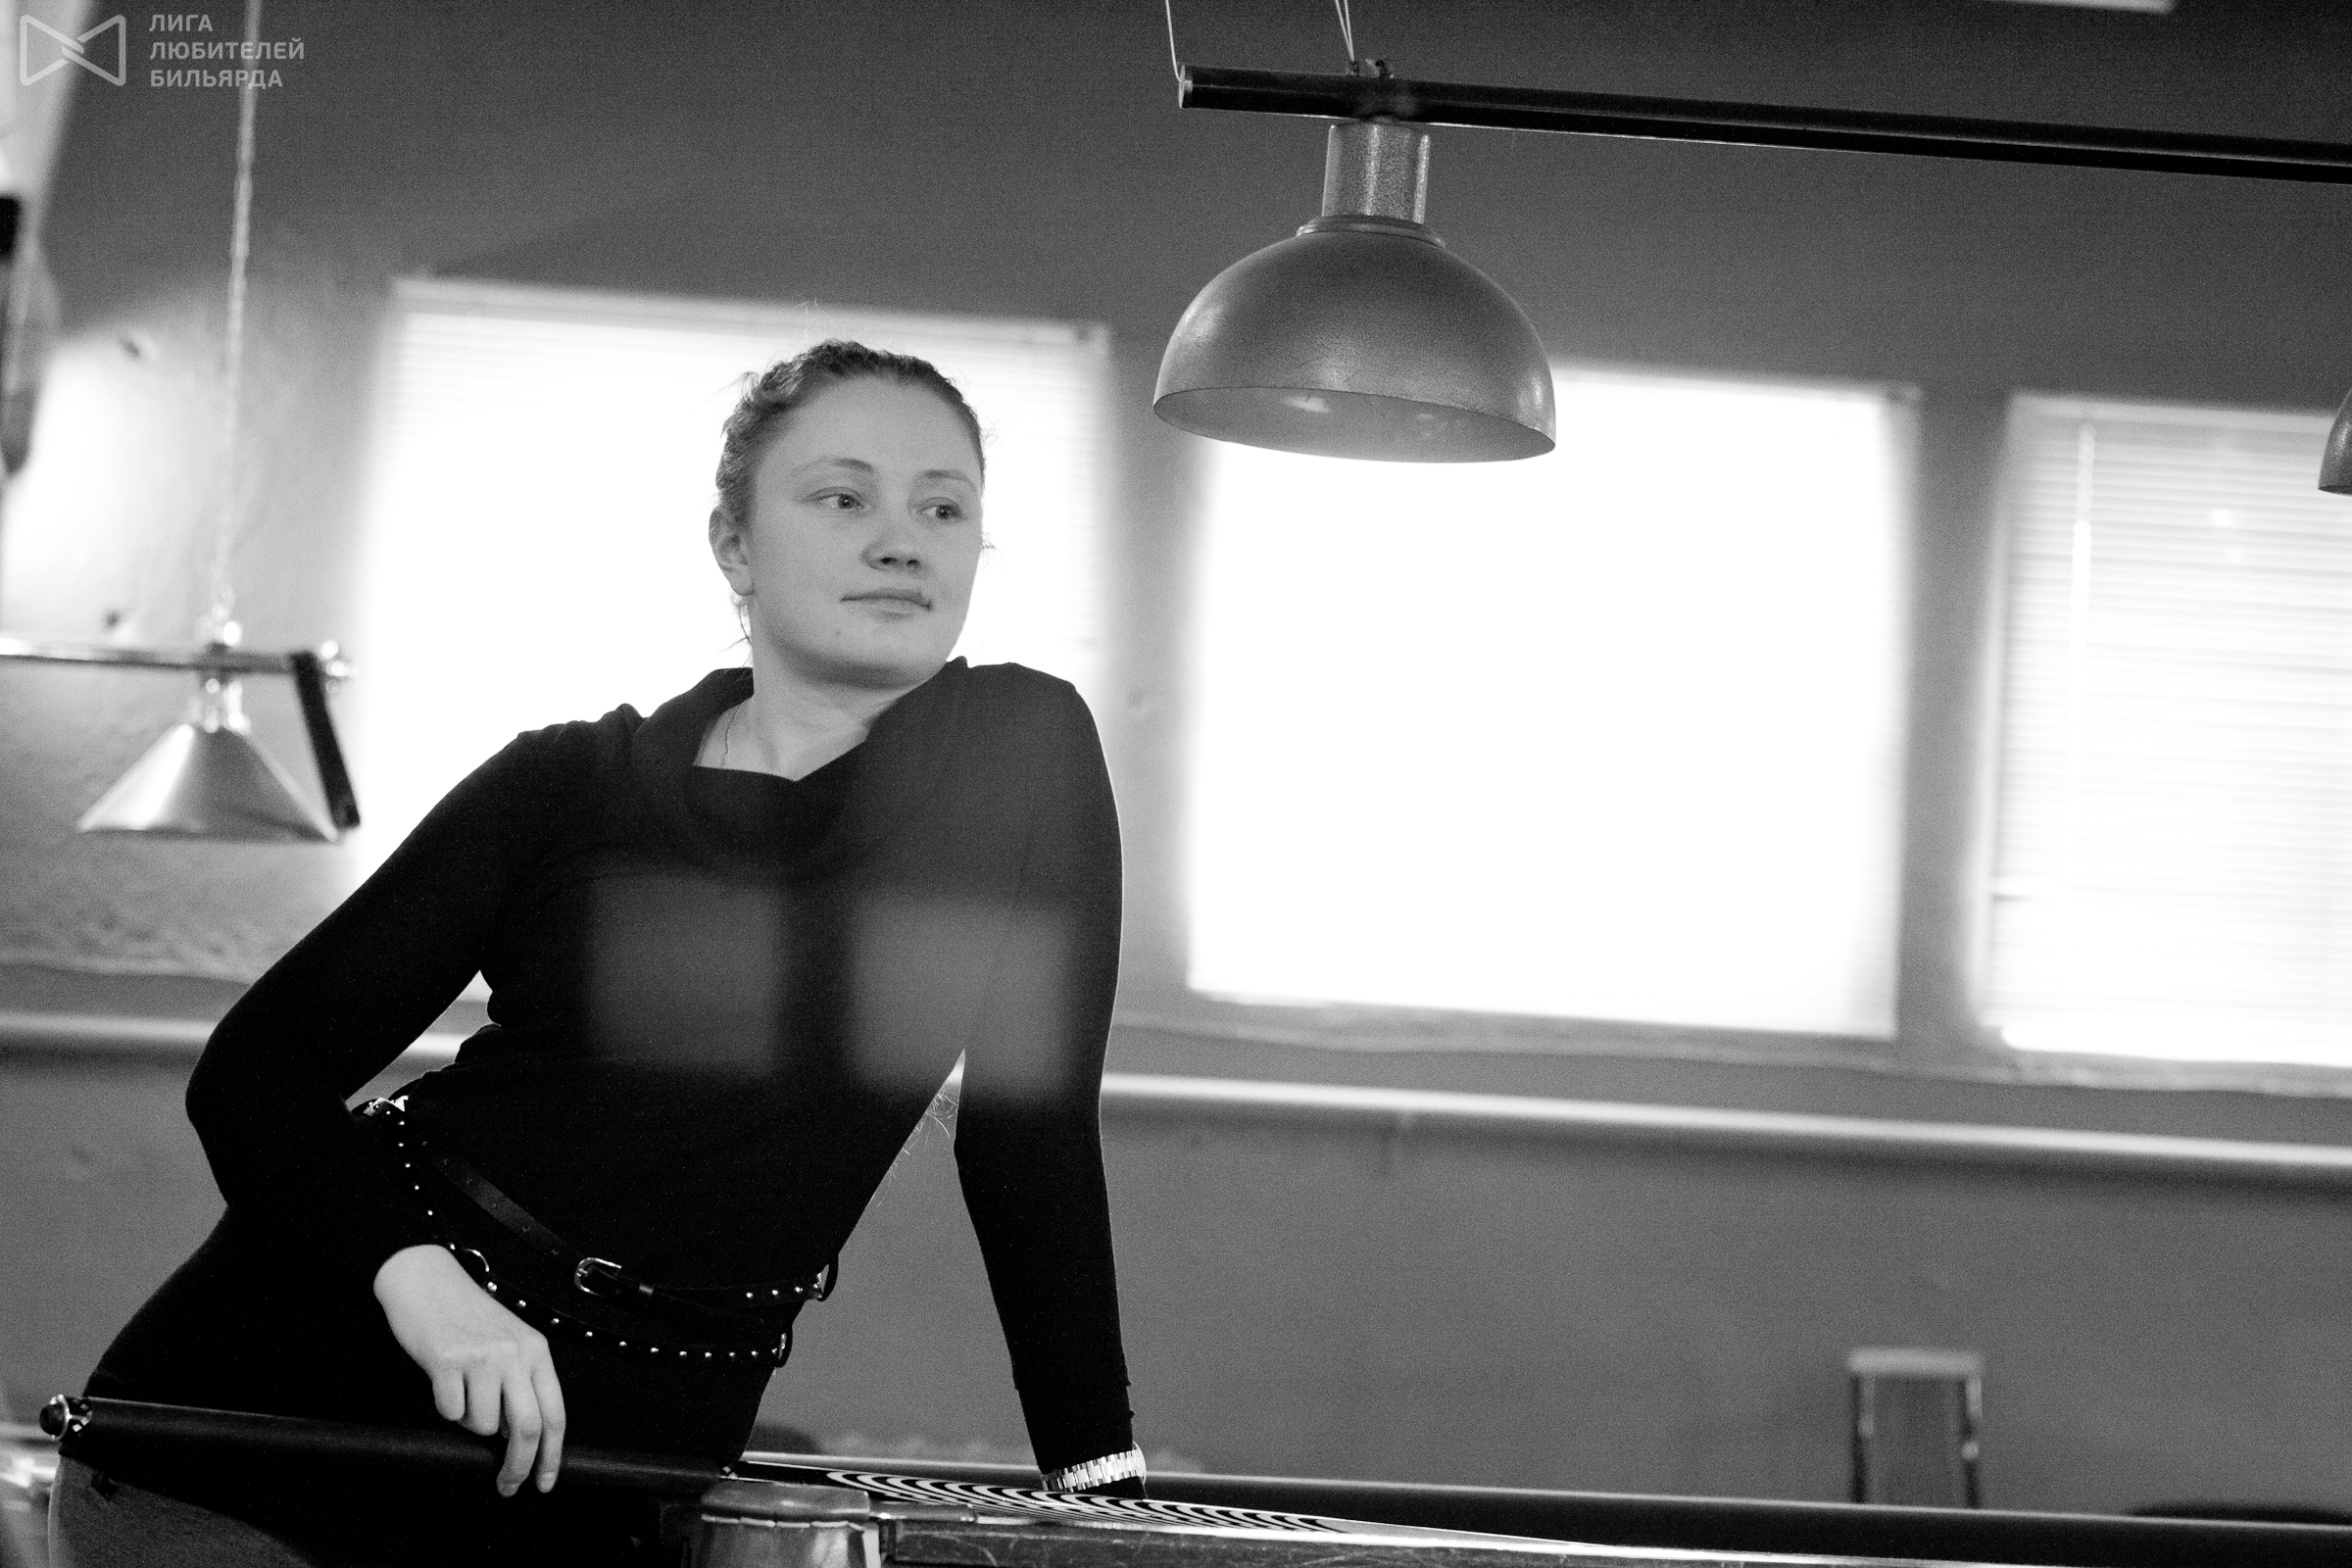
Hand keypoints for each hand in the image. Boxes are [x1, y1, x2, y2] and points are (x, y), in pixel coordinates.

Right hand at [373, 1243, 565, 1495]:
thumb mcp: (509, 1342)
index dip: (552, 1455)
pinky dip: (446, 1407)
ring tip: (462, 1390)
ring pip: (483, 1425)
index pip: (555, 1413)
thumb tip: (518, 1435)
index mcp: (536, 1351)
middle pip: (526, 1428)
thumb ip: (521, 1383)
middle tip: (507, 1485)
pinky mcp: (447, 1362)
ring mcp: (481, 1357)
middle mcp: (515, 1354)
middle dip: (518, 1466)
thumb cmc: (467, 1315)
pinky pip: (450, 1412)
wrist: (427, 1281)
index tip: (544, 1483)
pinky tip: (444, 1379)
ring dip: (470, 1423)